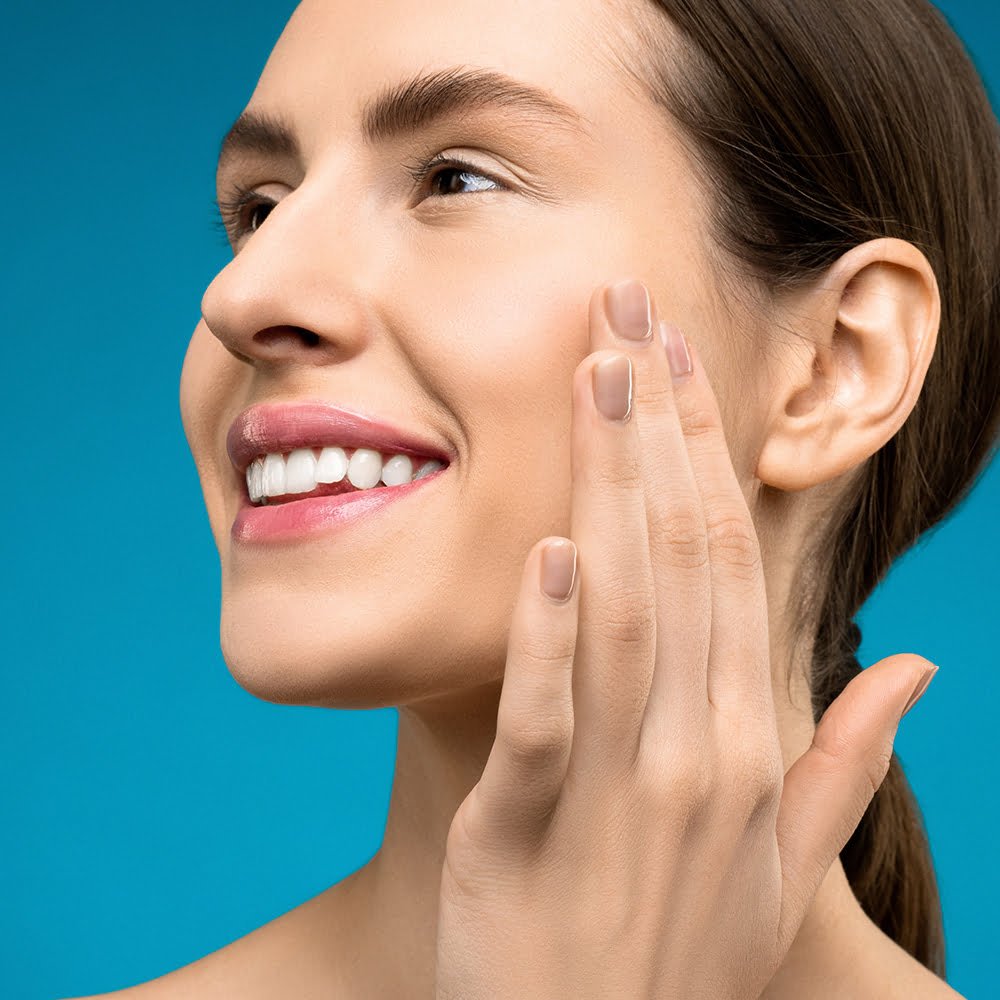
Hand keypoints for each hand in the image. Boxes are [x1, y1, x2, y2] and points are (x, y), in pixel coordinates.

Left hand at [432, 279, 936, 999]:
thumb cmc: (681, 959)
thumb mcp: (784, 872)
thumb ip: (842, 764)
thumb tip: (911, 665)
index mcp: (750, 744)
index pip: (733, 566)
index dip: (706, 457)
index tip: (680, 364)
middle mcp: (699, 751)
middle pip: (681, 557)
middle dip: (656, 428)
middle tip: (629, 314)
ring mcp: (618, 790)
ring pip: (622, 609)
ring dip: (610, 488)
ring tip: (595, 377)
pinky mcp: (527, 830)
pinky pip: (544, 716)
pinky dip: (549, 632)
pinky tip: (550, 548)